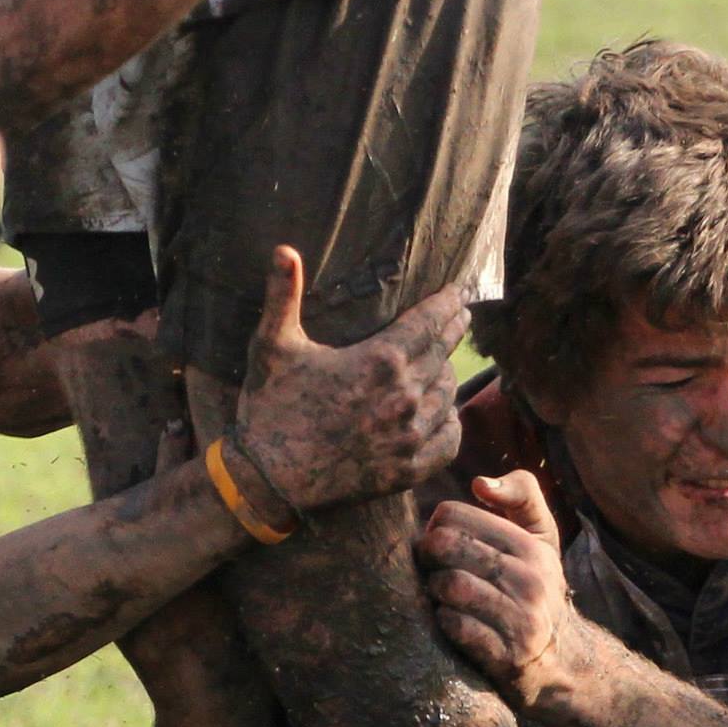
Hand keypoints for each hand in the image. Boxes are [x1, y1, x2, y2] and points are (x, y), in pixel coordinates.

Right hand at [232, 248, 465, 512]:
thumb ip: (283, 295)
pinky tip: (444, 415)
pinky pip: (447, 441)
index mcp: (379, 360)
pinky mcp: (406, 470)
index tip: (457, 294)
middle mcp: (404, 396)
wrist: (267, 477)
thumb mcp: (273, 346)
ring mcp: (408, 436)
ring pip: (447, 396)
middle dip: (453, 332)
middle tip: (459, 318)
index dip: (447, 304)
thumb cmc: (269, 408)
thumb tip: (283, 248)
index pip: (430, 323)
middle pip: (443, 355)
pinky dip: (449, 424)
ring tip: (443, 366)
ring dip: (446, 377)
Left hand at [416, 470, 575, 712]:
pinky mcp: (507, 657)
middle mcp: (531, 580)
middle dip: (427, 557)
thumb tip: (479, 482)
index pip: (452, 514)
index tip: (443, 544)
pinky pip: (454, 626)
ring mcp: (521, 620)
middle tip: (432, 569)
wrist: (563, 663)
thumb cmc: (536, 588)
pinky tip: (451, 622)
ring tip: (442, 595)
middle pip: (444, 545)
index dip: (436, 526)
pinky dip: (444, 622)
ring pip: (447, 585)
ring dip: (433, 591)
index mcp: (531, 546)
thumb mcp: (540, 538)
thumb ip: (521, 495)